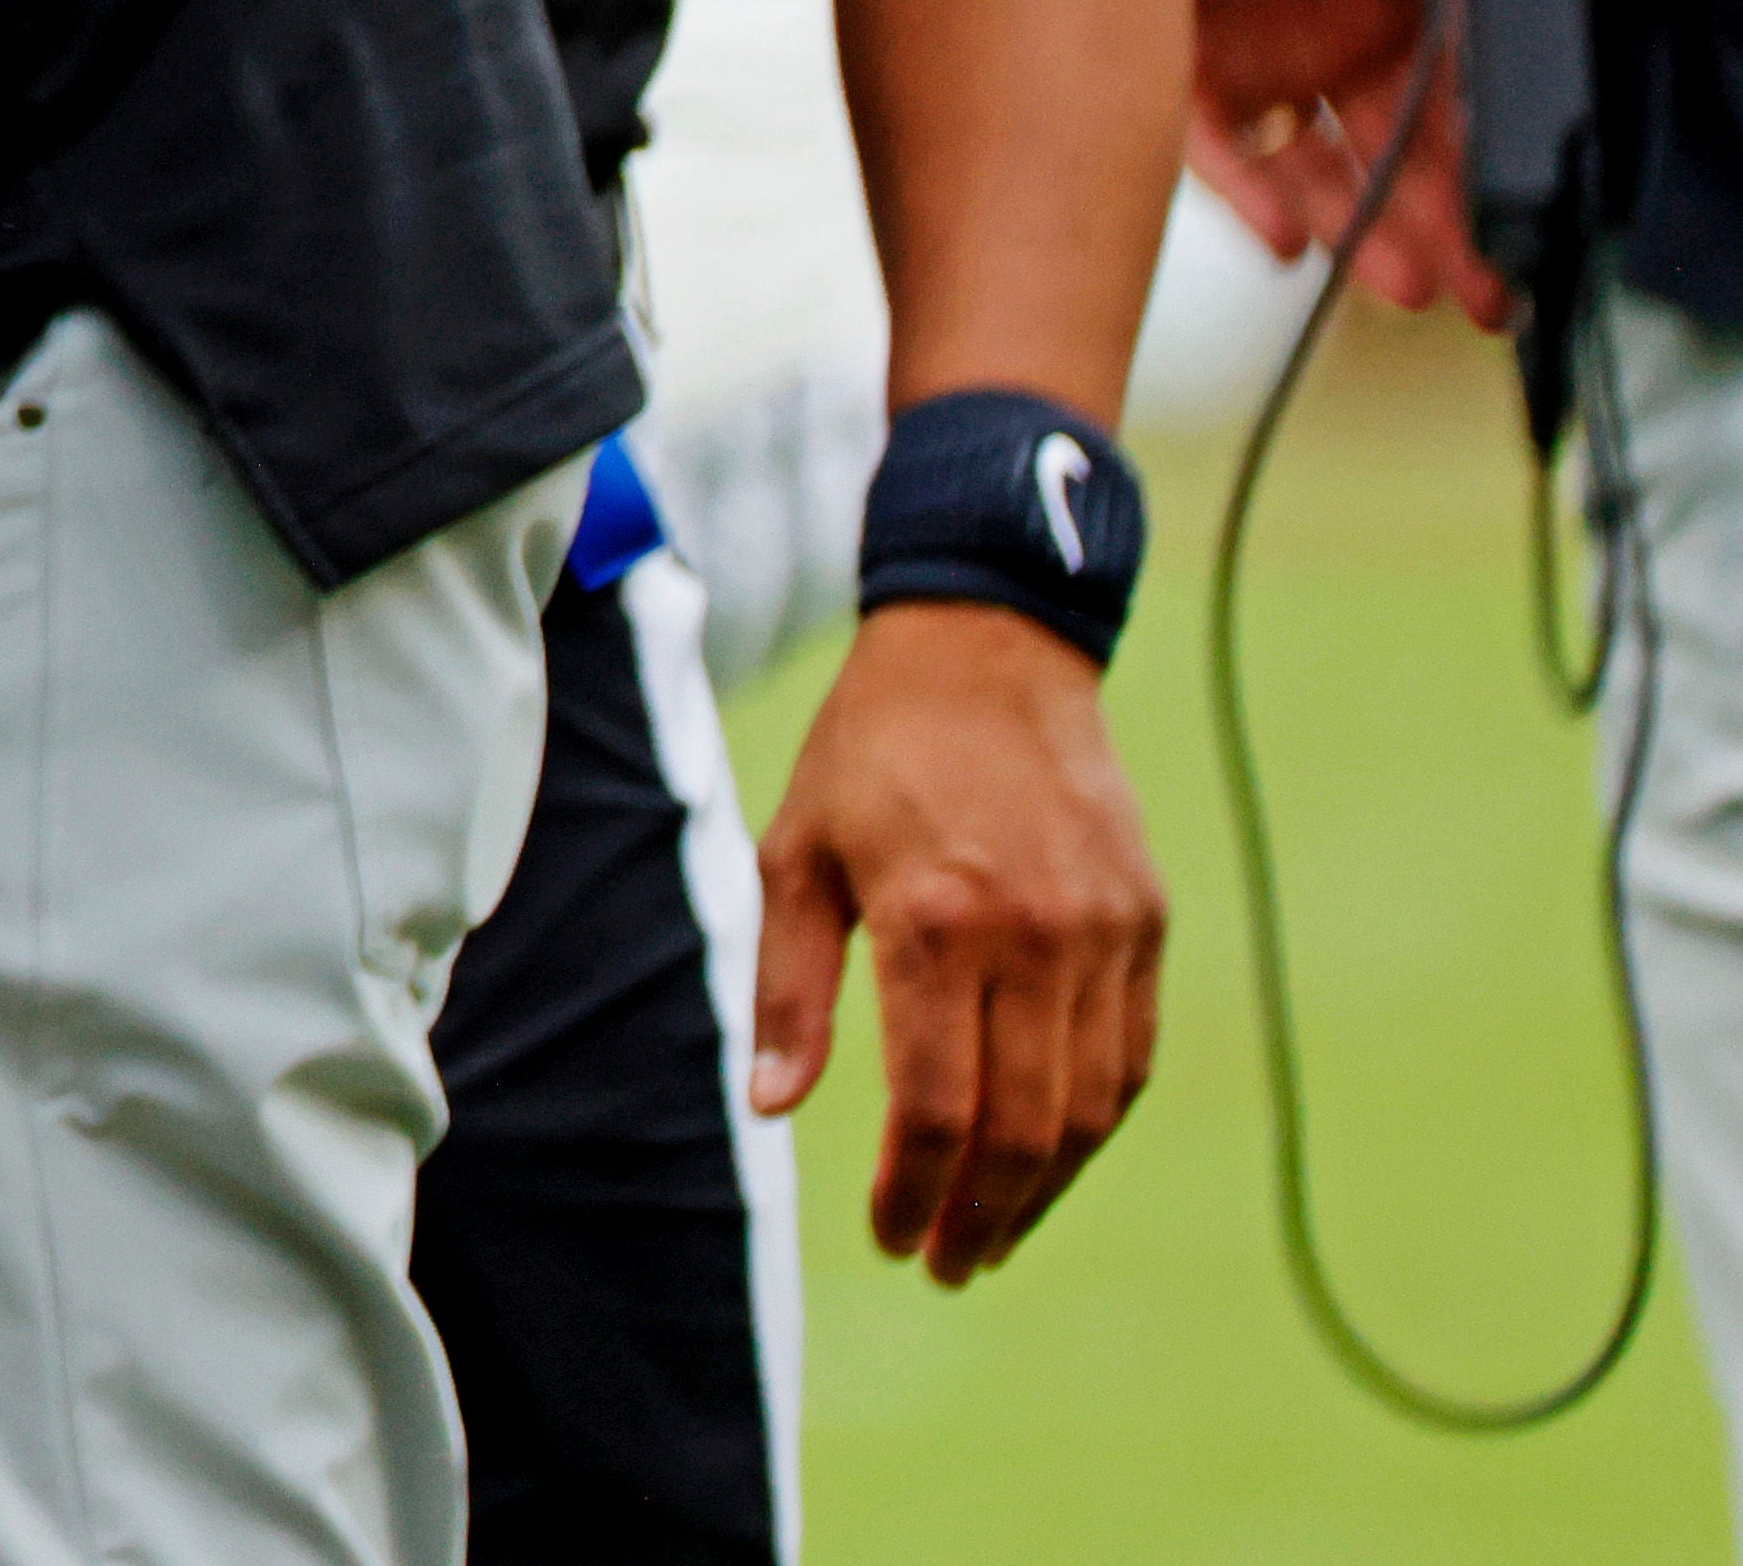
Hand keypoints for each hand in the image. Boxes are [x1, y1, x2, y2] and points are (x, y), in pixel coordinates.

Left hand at [749, 598, 1164, 1281]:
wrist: (987, 653)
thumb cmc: (871, 752)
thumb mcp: (797, 853)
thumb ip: (786, 985)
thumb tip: (771, 1103)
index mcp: (938, 921)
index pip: (939, 1105)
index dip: (915, 1189)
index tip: (890, 1237)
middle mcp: (1036, 937)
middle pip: (1025, 1127)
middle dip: (984, 1214)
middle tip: (947, 1262)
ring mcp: (1105, 934)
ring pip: (1091, 1108)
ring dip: (1044, 1188)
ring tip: (994, 1231)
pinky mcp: (1145, 924)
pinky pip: (1128, 1057)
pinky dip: (1093, 1123)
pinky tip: (1050, 1155)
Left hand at [1174, 0, 1480, 310]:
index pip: (1447, 95)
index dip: (1484, 158)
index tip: (1517, 219)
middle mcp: (1314, 33)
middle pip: (1390, 151)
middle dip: (1441, 224)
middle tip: (1481, 292)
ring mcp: (1241, 53)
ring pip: (1309, 167)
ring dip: (1359, 224)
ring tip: (1404, 282)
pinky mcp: (1161, 59)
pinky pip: (1207, 145)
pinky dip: (1246, 191)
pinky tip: (1285, 236)